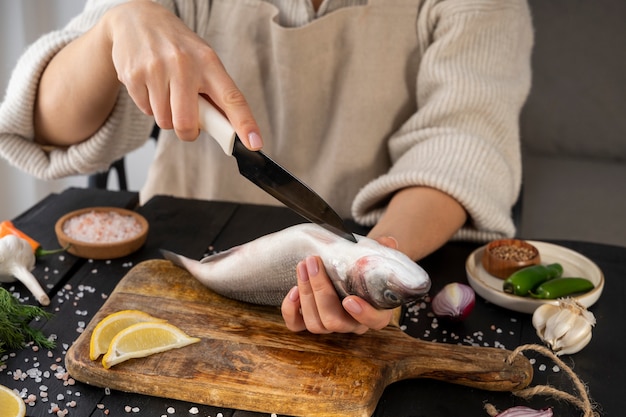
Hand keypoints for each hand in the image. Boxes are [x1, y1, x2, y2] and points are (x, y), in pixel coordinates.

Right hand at [103, 1, 261, 146]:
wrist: (137, 19)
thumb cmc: (177, 47)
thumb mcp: (202, 60)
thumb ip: (214, 93)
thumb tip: (227, 129)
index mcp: (208, 62)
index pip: (232, 98)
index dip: (245, 124)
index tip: (253, 144)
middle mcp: (183, 64)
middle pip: (186, 123)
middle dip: (188, 132)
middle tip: (188, 123)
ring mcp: (156, 69)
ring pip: (165, 121)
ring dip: (168, 117)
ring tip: (167, 93)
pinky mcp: (134, 76)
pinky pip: (146, 111)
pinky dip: (150, 106)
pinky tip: (151, 86)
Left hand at [280, 237, 397, 333]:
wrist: (351, 269)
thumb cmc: (365, 266)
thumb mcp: (377, 258)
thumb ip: (383, 251)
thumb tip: (388, 242)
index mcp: (376, 311)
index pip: (374, 321)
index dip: (362, 314)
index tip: (350, 299)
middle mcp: (353, 323)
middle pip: (335, 321)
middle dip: (320, 291)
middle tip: (313, 262)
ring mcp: (331, 325)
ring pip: (315, 323)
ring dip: (306, 293)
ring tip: (303, 265)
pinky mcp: (309, 321)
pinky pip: (296, 326)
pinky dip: (291, 310)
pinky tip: (293, 289)